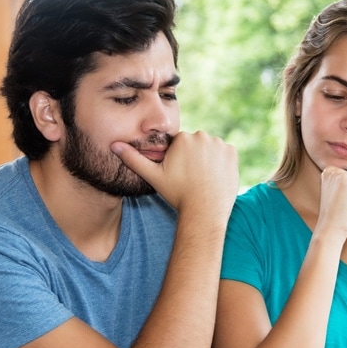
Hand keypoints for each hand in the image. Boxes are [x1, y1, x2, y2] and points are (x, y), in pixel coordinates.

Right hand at [111, 131, 238, 220]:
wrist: (204, 212)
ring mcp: (219, 144)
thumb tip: (113, 145)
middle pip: (195, 144)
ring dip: (207, 159)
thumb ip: (133, 159)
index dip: (178, 160)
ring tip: (203, 178)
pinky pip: (225, 154)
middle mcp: (202, 136)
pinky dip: (221, 163)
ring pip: (210, 148)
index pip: (179, 144)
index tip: (180, 174)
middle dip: (193, 158)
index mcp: (182, 138)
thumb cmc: (177, 194)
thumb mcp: (153, 176)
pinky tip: (214, 177)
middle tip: (191, 178)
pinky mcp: (233, 153)